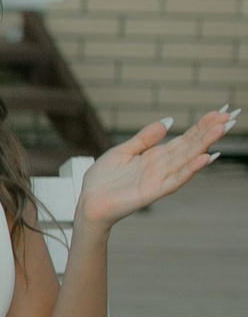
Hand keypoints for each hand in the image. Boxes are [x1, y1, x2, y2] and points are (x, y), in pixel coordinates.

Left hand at [77, 106, 237, 229]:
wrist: (88, 203)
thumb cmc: (102, 181)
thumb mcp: (122, 151)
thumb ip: (144, 138)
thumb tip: (168, 122)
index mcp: (154, 157)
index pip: (183, 139)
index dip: (200, 127)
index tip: (217, 113)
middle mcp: (161, 167)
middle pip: (189, 147)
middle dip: (209, 132)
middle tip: (229, 117)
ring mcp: (159, 180)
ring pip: (186, 159)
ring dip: (204, 145)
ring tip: (221, 130)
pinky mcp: (152, 192)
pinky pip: (175, 179)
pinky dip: (190, 169)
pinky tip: (205, 158)